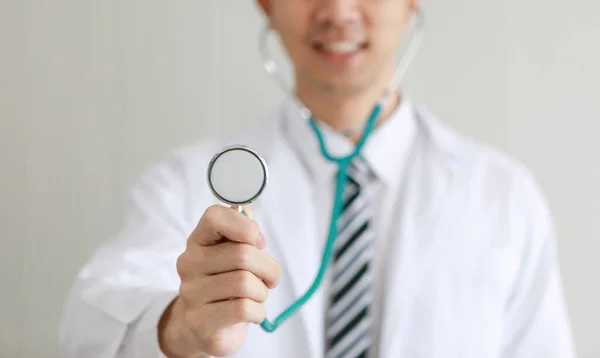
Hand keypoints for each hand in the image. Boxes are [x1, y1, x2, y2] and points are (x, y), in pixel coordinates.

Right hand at [159, 205, 280, 357]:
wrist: (202, 327)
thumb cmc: (225, 283)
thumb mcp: (234, 254)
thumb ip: (243, 232)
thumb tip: (252, 223)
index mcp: (198, 240)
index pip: (215, 217)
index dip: (245, 226)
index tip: (258, 242)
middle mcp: (189, 263)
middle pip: (243, 254)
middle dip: (268, 268)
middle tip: (269, 278)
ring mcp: (191, 292)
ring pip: (245, 283)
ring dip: (262, 292)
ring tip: (256, 296)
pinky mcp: (199, 320)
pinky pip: (244, 309)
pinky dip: (258, 311)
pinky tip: (252, 312)